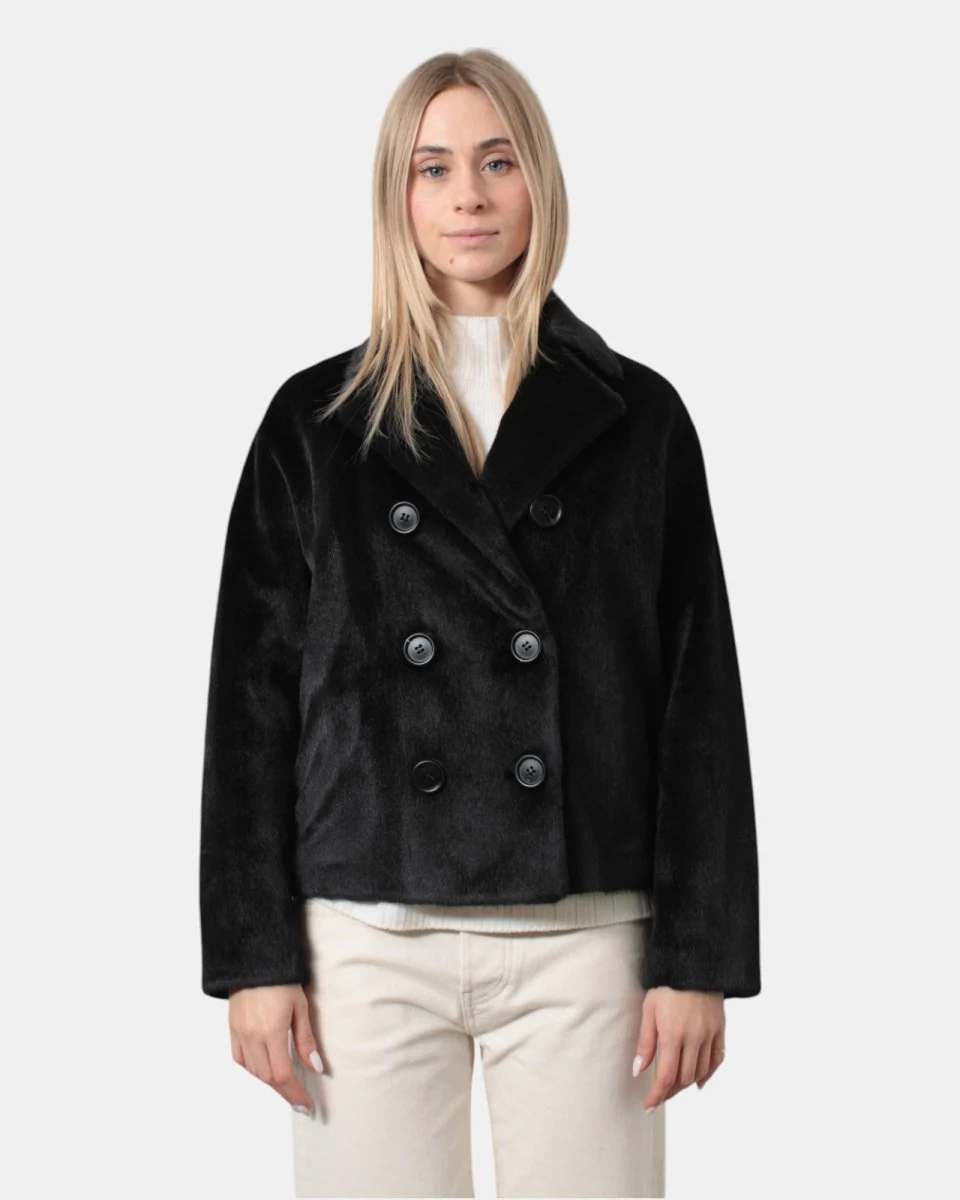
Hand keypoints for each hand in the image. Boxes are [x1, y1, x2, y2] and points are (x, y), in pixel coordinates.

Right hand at [228, 984, 323, 1112]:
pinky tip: (264, 1068)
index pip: (283, 1074)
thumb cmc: (281, 979)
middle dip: (284, 1092)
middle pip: (267, 1077)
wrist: (254, 958)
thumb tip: (315, 1067)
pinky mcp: (232, 1029)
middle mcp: (252, 1036)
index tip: (305, 1105)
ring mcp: (240, 1033)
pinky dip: (253, 1068)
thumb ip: (306, 1040)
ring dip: (269, 1081)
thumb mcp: (300, 1007)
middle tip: (299, 1100)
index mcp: (271, 1031)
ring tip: (286, 1085)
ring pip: (253, 1071)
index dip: (294, 1094)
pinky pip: (241, 1058)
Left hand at [633, 986, 724, 1111]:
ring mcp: (709, 1035)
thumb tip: (638, 1071)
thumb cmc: (667, 984)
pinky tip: (698, 1081)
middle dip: (670, 1092)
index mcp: (673, 1034)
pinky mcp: (720, 1029)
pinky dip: (708, 1074)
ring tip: (674, 1088)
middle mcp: (694, 1038)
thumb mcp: (649, 1009)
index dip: (657, 1095)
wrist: (694, 963)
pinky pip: (717, 1059)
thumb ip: (645, 1042)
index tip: (649, 1106)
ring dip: (686, 1084)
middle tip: (659, 1095)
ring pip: (700, 1072)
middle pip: (684, 1078)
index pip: (666, 1076)